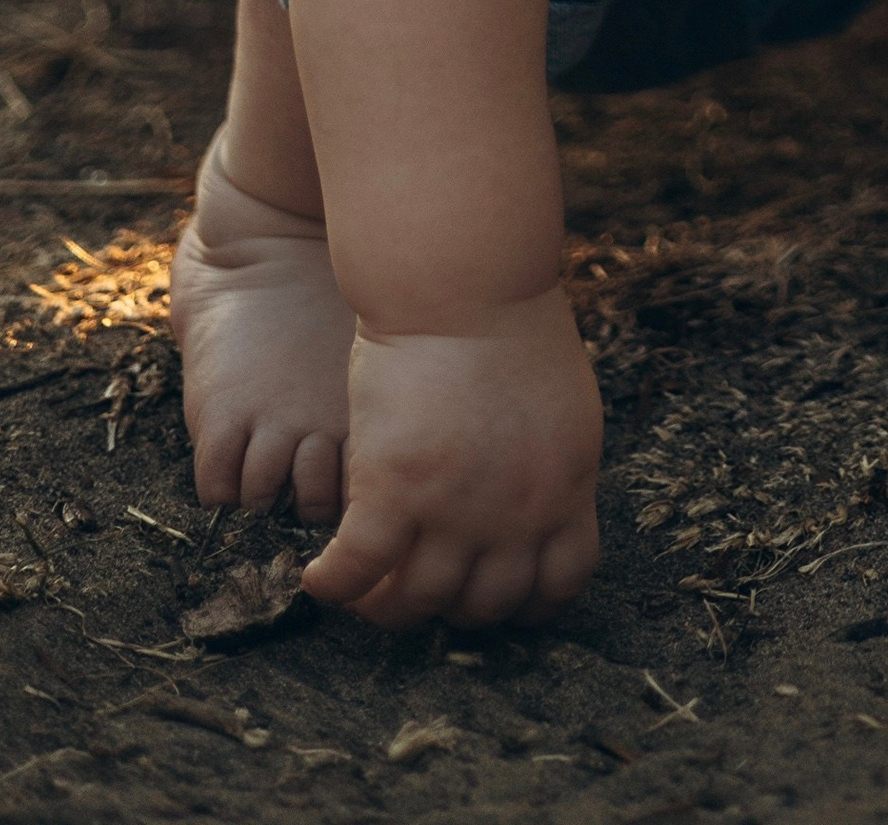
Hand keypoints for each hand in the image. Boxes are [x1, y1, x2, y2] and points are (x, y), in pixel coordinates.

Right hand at [302, 289, 600, 629]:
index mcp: (566, 489)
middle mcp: (518, 514)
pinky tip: (320, 580)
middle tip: (422, 584)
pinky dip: (335, 586)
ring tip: (367, 588)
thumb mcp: (562, 406)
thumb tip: (538, 503)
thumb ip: (551, 466)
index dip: (524, 604)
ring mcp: (456, 509)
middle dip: (452, 604)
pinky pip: (357, 569)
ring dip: (387, 605)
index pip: (557, 585)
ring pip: (417, 600)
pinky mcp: (394, 491)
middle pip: (484, 603)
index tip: (493, 596)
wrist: (467, 282)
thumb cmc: (512, 325)